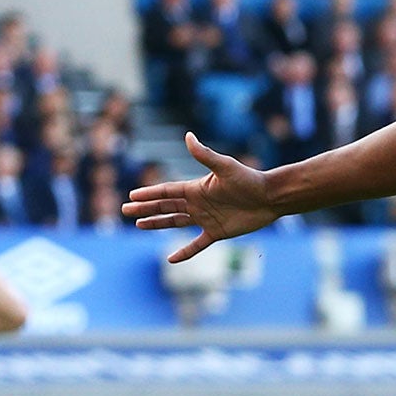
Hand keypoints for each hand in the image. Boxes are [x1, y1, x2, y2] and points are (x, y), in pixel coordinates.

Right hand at [122, 134, 278, 262]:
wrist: (270, 198)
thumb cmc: (249, 180)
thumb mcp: (225, 167)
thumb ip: (205, 155)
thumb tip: (188, 136)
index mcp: (196, 188)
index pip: (167, 192)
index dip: (149, 194)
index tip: (132, 196)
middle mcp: (198, 203)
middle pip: (166, 206)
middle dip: (146, 209)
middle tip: (125, 211)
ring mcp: (206, 218)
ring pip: (175, 222)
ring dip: (157, 223)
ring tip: (139, 226)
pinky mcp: (217, 232)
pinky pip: (197, 244)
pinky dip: (185, 252)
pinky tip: (171, 259)